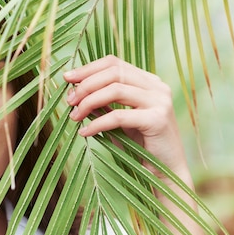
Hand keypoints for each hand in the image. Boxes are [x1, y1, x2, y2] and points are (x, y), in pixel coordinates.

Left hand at [64, 55, 188, 180]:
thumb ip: (104, 104)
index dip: (88, 69)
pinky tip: (85, 132)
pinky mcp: (157, 119)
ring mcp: (160, 101)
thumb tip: (75, 93)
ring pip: (115, 89)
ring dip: (89, 102)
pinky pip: (119, 116)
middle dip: (86, 85)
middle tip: (69, 101)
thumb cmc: (141, 146)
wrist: (166, 171)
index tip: (67, 78)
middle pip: (114, 72)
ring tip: (74, 116)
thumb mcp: (119, 121)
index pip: (114, 63)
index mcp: (149, 82)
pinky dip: (98, 123)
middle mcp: (157, 87)